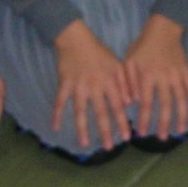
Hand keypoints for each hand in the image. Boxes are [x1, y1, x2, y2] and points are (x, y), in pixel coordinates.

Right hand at [52, 21, 132, 151]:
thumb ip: (126, 83)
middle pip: (100, 112)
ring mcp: (78, 86)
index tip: (126, 138)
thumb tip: (132, 103)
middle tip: (109, 148)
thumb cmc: (99, 52)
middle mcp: (94, 86)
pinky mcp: (64, 84)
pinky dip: (56, 114)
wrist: (76, 39)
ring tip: (85, 144)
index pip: (118, 106)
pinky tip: (55, 127)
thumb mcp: (118, 64)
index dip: (122, 122)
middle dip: (105, 131)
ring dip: (82, 128)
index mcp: (109, 82)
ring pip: (80, 111)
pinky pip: (59, 101)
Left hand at [124, 14, 187, 139]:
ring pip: (182, 99)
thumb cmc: (142, 47)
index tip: (143, 133)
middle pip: (166, 105)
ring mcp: (177, 75)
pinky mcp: (187, 72)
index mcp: (147, 76)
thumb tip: (129, 103)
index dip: (145, 119)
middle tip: (163, 138)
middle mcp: (164, 78)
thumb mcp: (128, 61)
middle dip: (165, 123)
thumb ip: (128, 82)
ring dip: (182, 116)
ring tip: (181, 131)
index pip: (146, 102)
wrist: (163, 29)